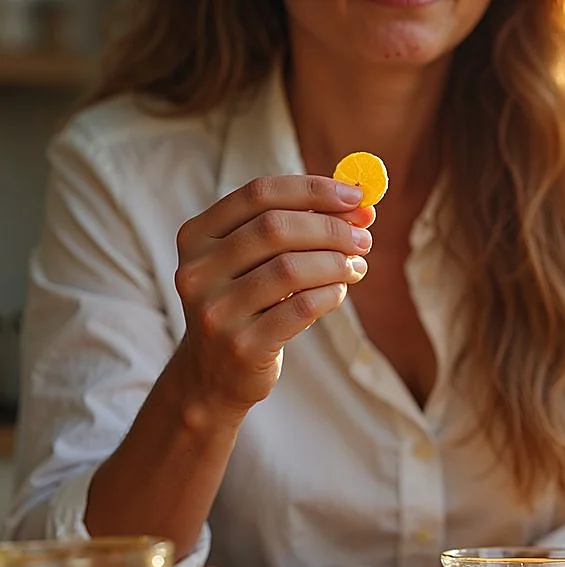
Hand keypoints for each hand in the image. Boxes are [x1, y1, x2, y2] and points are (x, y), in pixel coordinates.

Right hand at [171, 174, 374, 428]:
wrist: (213, 376)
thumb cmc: (246, 306)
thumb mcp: (252, 263)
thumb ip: (293, 230)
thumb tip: (357, 206)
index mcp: (197, 237)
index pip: (258, 194)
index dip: (312, 190)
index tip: (355, 195)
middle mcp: (198, 271)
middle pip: (275, 228)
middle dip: (331, 228)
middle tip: (364, 238)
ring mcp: (217, 310)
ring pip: (290, 269)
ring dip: (335, 262)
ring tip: (357, 266)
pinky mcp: (243, 345)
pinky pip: (301, 308)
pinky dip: (330, 294)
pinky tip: (340, 292)